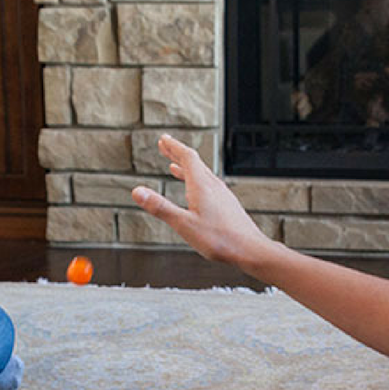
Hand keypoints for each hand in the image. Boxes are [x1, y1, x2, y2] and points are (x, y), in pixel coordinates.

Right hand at [131, 134, 273, 267]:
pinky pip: (208, 185)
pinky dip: (195, 181)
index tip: (163, 139)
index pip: (187, 157)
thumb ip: (160, 207)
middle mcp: (213, 186)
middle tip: (165, 145)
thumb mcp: (183, 224)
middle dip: (177, 153)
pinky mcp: (226, 204)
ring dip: (186, 167)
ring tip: (174, 166)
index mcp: (202, 186)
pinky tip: (194, 191)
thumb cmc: (220, 239)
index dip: (173, 147)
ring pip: (201, 174)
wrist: (250, 249)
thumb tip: (138, 192)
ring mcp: (221, 194)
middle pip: (194, 162)